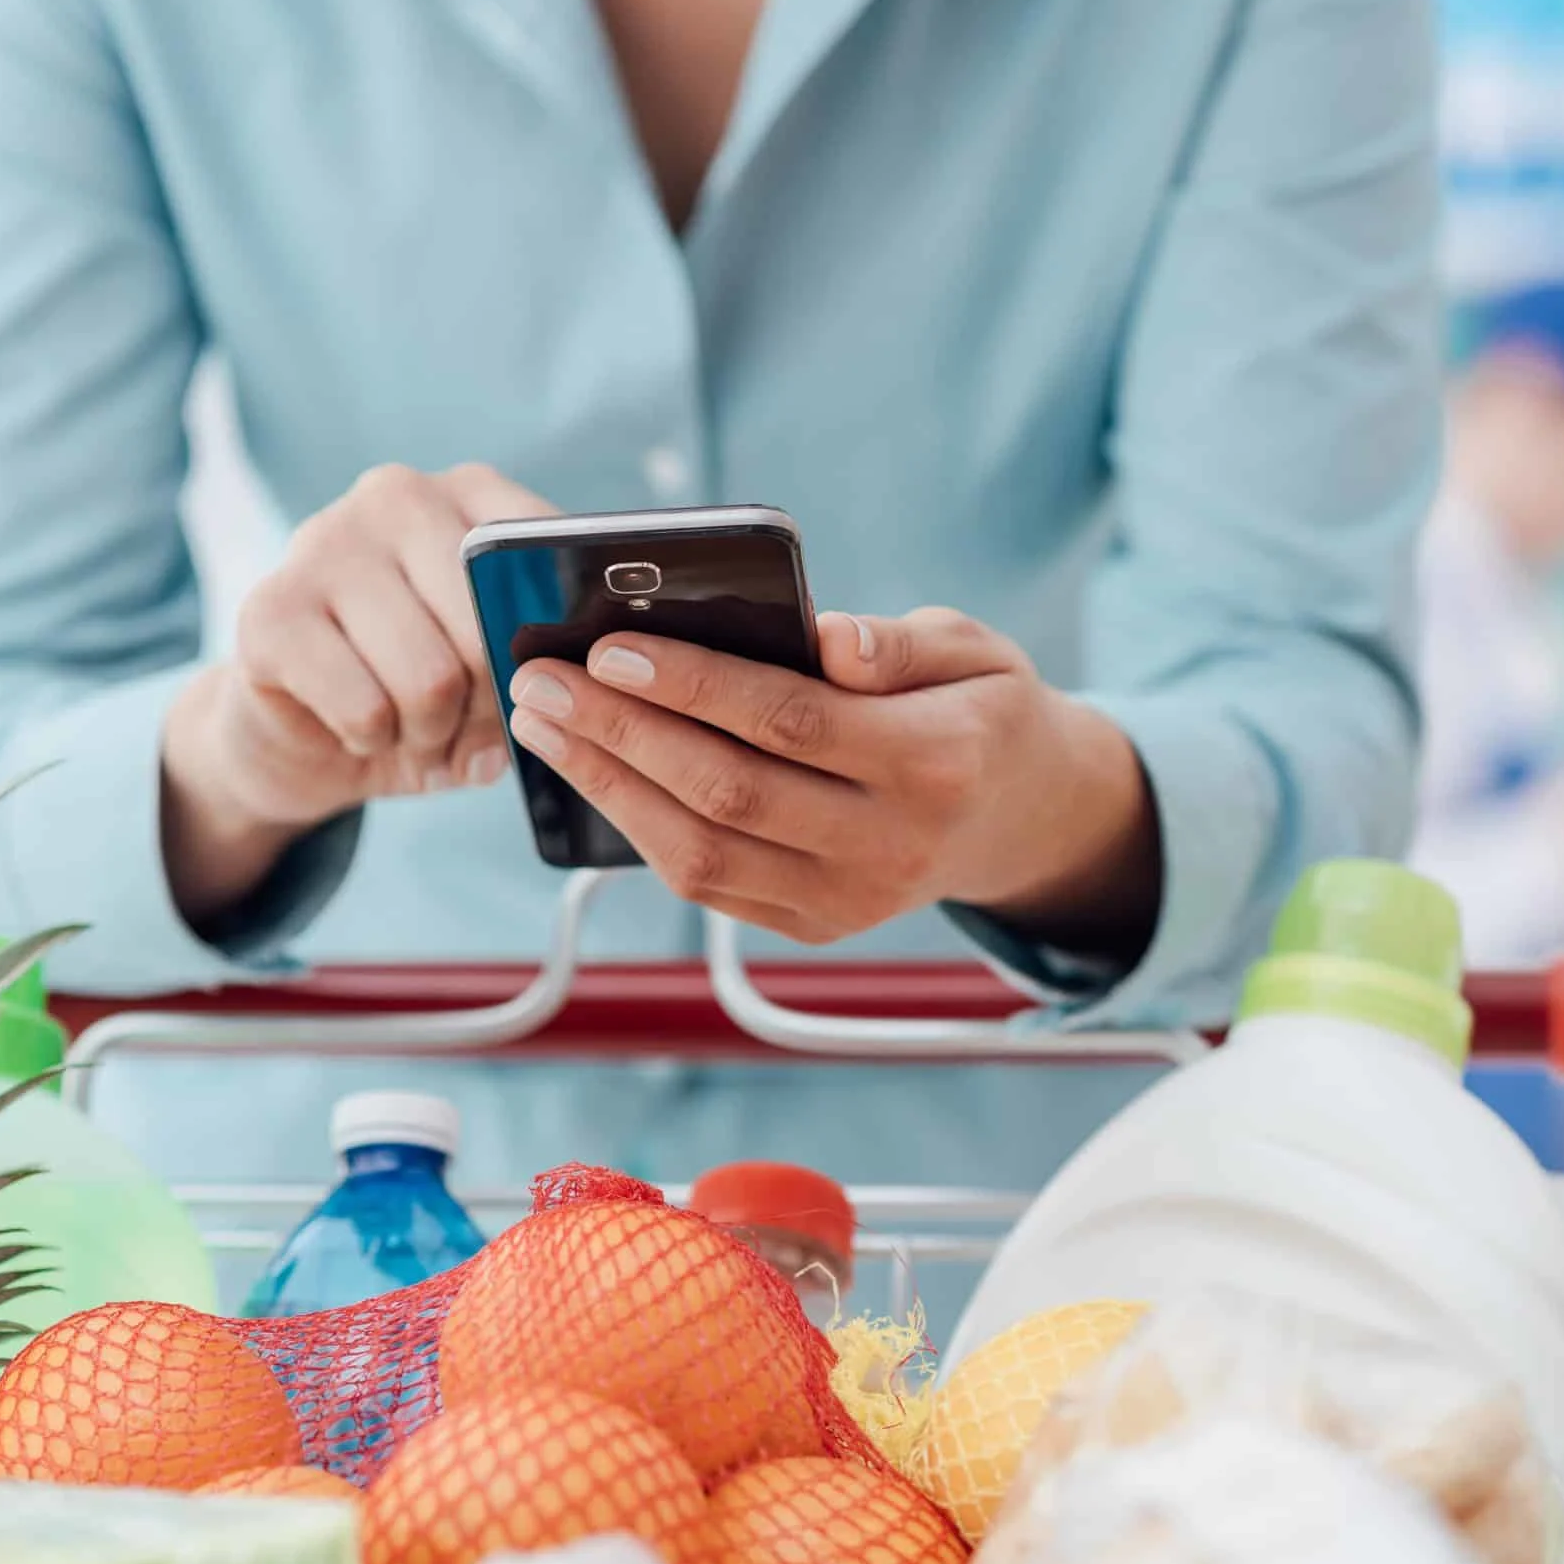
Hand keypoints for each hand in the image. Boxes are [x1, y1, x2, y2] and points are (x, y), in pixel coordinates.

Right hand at [161, 463, 557, 922]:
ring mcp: (324, 542)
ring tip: (413, 728)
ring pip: (431, 678)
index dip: (550, 644)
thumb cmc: (425, 686)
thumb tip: (557, 682)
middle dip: (487, 704)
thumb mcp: (499, 665)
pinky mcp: (269, 609)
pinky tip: (359, 727)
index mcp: (472, 492)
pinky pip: (367, 710)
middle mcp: (397, 496)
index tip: (539, 678)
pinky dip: (376, 742)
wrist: (305, 731)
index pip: (546, 559)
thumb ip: (542, 653)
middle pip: (489, 627)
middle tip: (463, 721)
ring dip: (431, 732)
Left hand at [502, 607, 1160, 954]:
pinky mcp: (817, 925)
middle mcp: (893, 845)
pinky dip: (641, 828)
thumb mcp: (973, 649)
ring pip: (703, 855)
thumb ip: (898, 643)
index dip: (694, 687)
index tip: (610, 648)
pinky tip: (597, 771)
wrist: (1020, 815)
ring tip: (546, 725)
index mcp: (939, 762)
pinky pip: (708, 887)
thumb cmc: (978, 708)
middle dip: (621, 733)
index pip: (792, 722)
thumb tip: (825, 638)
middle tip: (542, 679)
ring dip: (609, 787)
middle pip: (730, 792)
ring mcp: (852, 900)